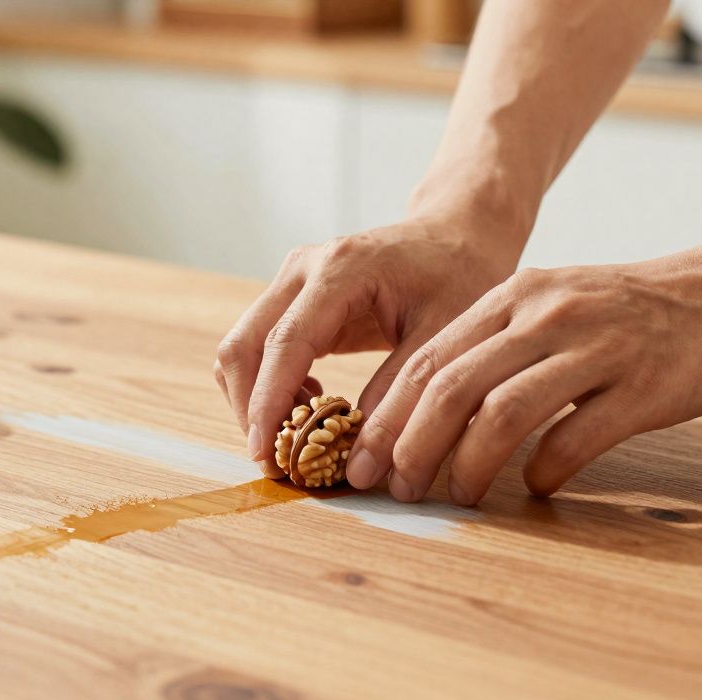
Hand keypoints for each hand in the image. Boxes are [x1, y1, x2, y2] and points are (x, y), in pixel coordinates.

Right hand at [214, 211, 523, 476]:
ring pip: (242, 349)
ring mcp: (291, 280)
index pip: (284, 344)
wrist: (456, 236)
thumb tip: (359, 459)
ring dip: (256, 400)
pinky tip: (311, 404)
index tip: (265, 454)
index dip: (268, 404)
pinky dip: (271, 386)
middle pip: (243, 345)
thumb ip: (400, 394)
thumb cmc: (459, 277)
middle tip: (277, 461)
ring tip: (299, 435)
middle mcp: (303, 268)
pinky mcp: (293, 299)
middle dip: (251, 409)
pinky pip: (260, 348)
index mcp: (340, 270)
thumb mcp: (444, 338)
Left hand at [346, 241, 701, 503]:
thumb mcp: (554, 305)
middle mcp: (545, 316)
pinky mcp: (643, 384)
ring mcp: (595, 348)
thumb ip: (498, 347)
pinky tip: (536, 486)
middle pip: (452, 387)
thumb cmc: (635, 310)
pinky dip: (546, 468)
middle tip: (392, 489)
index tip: (364, 459)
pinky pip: (578, 435)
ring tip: (454, 497)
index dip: (388, 415)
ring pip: (503, 412)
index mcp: (514, 296)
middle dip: (409, 446)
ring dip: (466, 464)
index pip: (429, 360)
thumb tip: (436, 413)